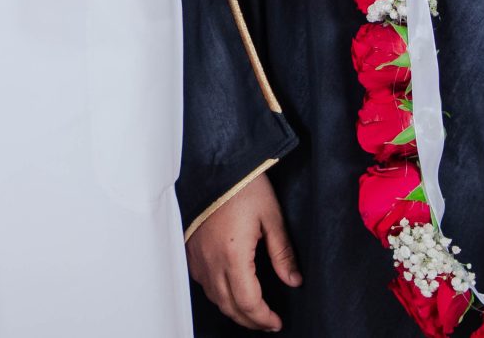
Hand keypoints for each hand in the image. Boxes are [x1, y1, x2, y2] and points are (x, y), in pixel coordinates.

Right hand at [186, 171, 300, 330]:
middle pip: (229, 306)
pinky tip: (228, 289)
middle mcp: (211, 260)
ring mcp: (198, 255)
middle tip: (267, 322)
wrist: (214, 162)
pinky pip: (202, 282)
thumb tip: (293, 280)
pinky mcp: (190, 247)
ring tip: (251, 311)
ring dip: (233, 309)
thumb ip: (282, 253)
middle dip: (250, 320)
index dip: (263, 318)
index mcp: (233, 256)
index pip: (248, 302)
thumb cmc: (243, 184)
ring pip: (214, 297)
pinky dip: (217, 294)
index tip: (276, 321)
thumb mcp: (272, 217)